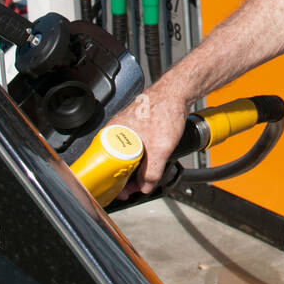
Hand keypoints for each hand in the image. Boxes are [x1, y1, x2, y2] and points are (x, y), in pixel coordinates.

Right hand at [109, 82, 191, 196]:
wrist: (178, 92)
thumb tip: (146, 186)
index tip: (121, 191)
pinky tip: (149, 163)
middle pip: (116, 162)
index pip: (105, 166)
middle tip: (134, 188)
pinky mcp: (137, 127)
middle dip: (126, 177)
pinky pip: (135, 148)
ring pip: (126, 155)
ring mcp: (127, 129)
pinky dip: (141, 158)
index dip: (113, 182)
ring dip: (135, 168)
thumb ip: (151, 173)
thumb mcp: (159, 149)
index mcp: (112, 134)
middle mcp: (116, 131)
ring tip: (143, 179)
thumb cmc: (164, 109)